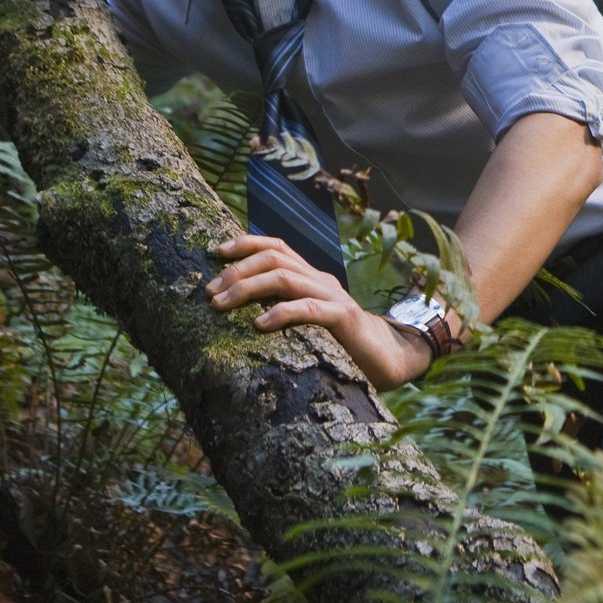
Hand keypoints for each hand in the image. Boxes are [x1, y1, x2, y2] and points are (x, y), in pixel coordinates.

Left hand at [204, 234, 429, 388]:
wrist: (393, 358)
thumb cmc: (344, 345)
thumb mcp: (310, 322)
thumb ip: (286, 310)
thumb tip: (240, 314)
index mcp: (312, 278)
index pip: (276, 247)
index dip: (245, 244)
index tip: (213, 253)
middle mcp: (321, 280)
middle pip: (274, 257)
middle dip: (236, 270)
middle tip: (209, 291)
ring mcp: (333, 297)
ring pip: (284, 278)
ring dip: (246, 288)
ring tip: (220, 304)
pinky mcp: (343, 319)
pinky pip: (308, 309)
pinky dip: (281, 313)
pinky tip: (260, 324)